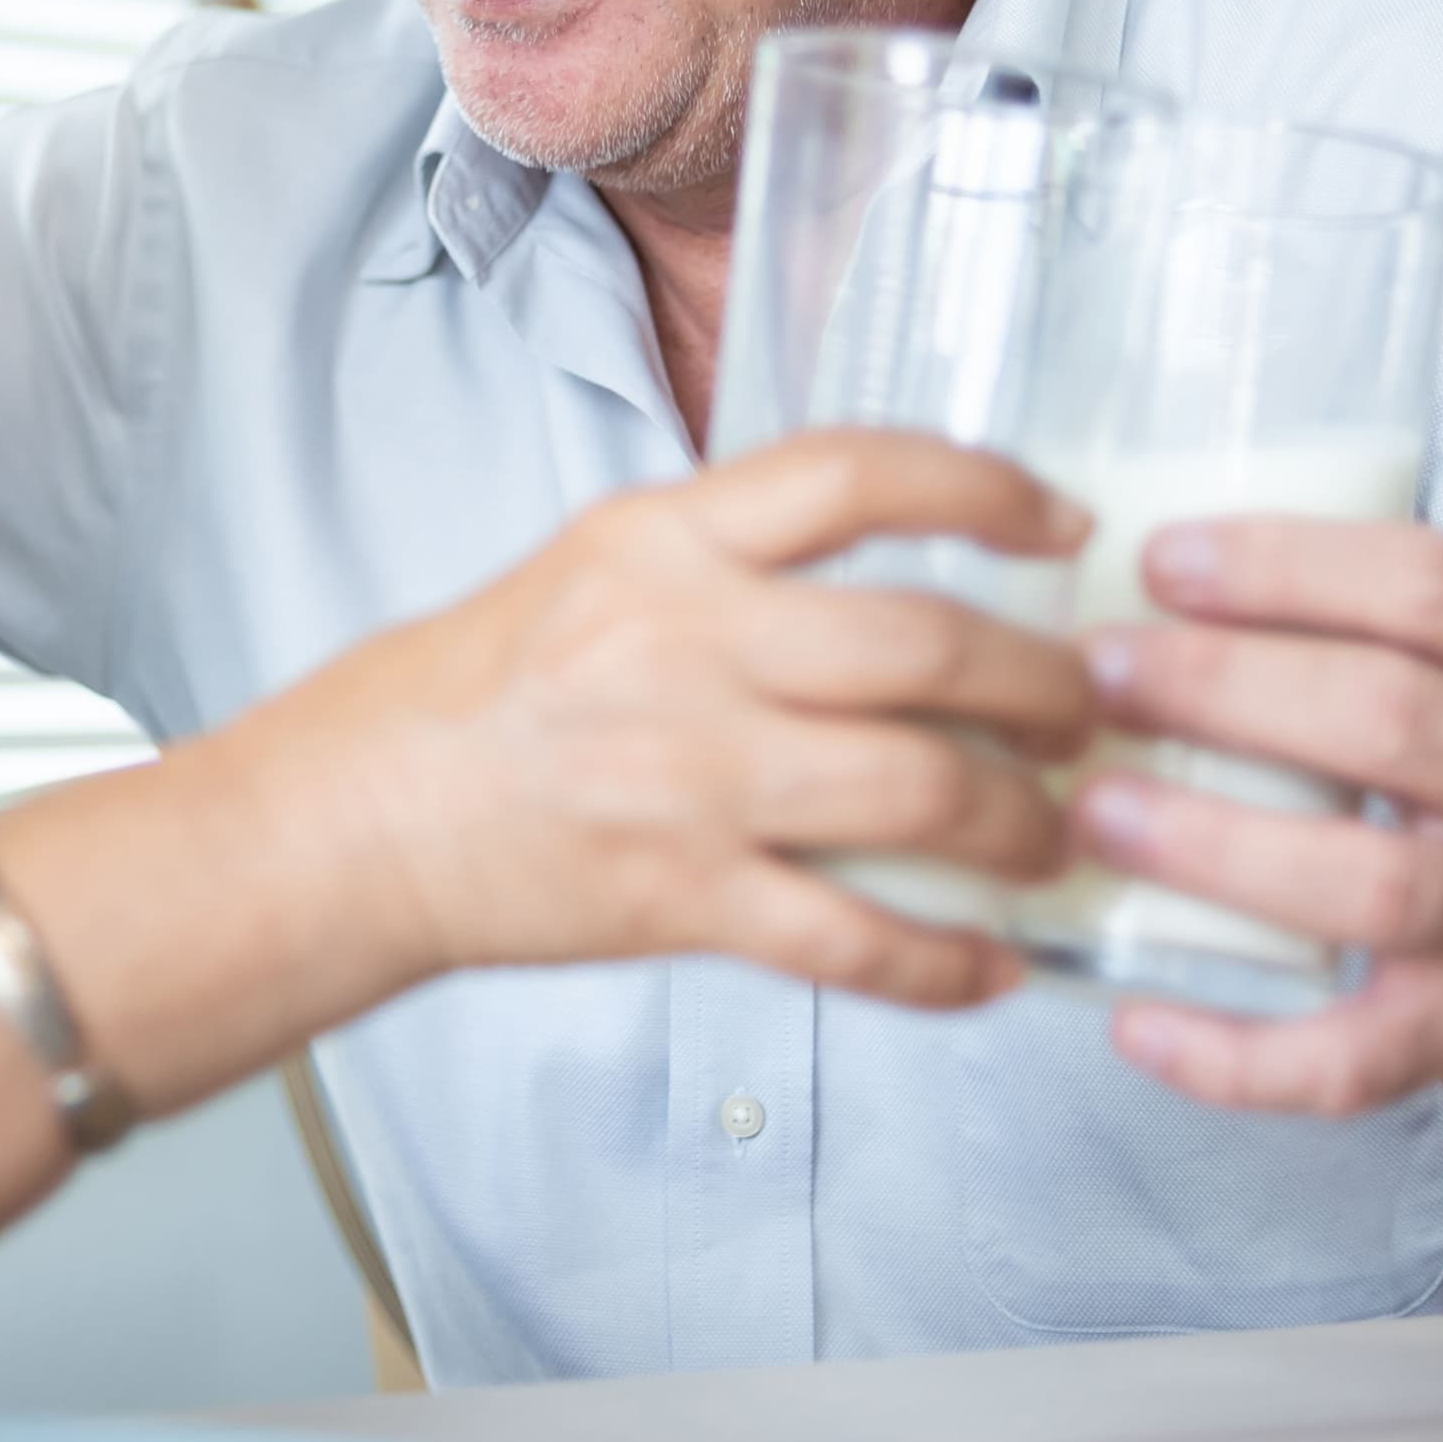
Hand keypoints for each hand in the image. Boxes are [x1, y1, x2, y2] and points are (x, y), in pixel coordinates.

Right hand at [245, 428, 1099, 1014]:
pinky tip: (991, 967)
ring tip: (1052, 835)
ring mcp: (683, 775)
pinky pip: (854, 936)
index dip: (986, 487)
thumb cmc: (475, 693)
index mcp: (662, 540)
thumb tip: (902, 574)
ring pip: (918, 788)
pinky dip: (945, 962)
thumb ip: (732, 558)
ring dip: (1021, 821)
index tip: (1065, 523)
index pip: (856, 473)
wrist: (355, 820)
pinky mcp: (678, 898)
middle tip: (1087, 709)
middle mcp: (682, 642)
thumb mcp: (594, 566)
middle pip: (925, 643)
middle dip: (1044, 684)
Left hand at [1069, 518, 1442, 1115]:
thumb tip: (1172, 574)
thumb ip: (1408, 622)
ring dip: (1214, 845)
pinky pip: (1351, 1062)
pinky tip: (1133, 1022)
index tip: (1160, 559)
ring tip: (1094, 810)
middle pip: (1390, 720)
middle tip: (1094, 672)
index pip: (1436, 587)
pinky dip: (1234, 1056)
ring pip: (1370, 885)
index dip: (1286, 566)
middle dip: (1221, 687)